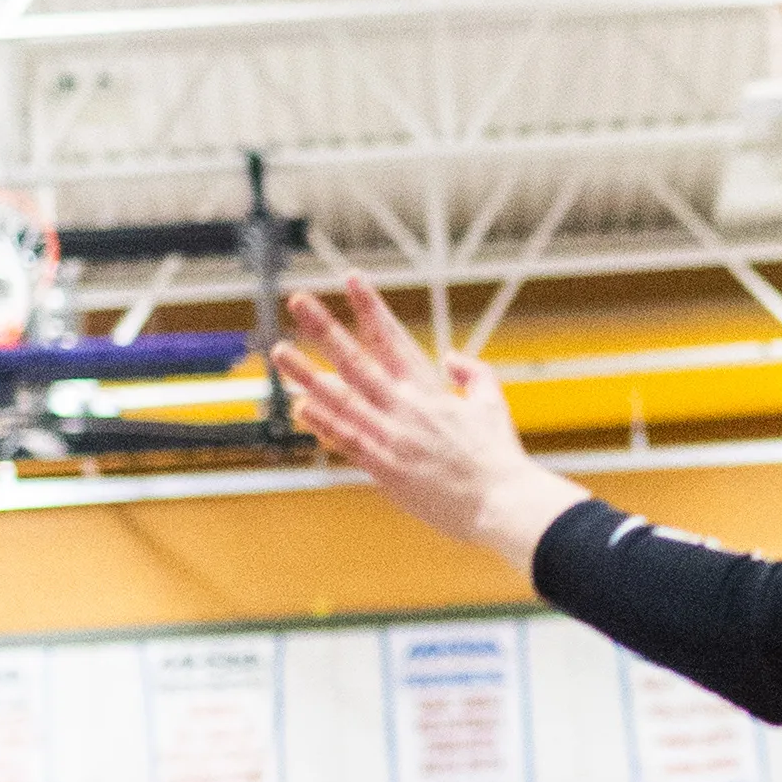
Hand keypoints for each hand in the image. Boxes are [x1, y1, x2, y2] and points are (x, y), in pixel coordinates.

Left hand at [284, 273, 577, 564]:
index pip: (393, 338)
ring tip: (280, 350)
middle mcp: (406, 406)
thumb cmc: (499, 457)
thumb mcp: (493, 404)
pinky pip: (347, 439)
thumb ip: (473, 374)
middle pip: (357, 360)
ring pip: (341, 398)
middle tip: (299, 300)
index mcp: (431, 388)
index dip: (370, 307)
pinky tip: (300, 405)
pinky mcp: (385, 468)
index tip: (351, 278)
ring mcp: (392, 436)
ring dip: (307, 373)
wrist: (501, 502)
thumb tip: (450, 356)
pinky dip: (323, 421)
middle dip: (326, 328)